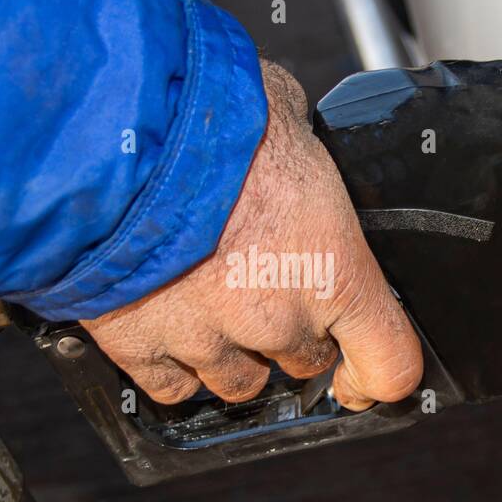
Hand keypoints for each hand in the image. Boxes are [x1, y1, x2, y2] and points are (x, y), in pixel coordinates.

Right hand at [81, 59, 423, 409]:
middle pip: (304, 360)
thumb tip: (295, 137)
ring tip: (205, 292)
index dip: (378, 376)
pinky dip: (172, 362)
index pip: (388, 364)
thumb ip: (303, 152)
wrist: (113, 139)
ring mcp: (209, 341)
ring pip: (238, 380)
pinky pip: (172, 386)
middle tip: (259, 276)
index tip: (363, 374)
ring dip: (232, 348)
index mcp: (331, 269)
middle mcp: (276, 318)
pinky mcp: (143, 349)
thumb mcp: (284, 115)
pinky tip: (165, 317)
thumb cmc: (204, 119)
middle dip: (289, 326)